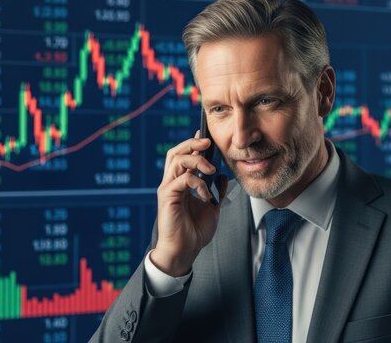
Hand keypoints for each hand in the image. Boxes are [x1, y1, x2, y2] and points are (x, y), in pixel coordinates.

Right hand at [150, 132, 227, 276]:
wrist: (185, 251)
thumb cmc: (195, 232)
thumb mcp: (212, 207)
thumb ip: (216, 191)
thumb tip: (222, 176)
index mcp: (180, 183)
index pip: (184, 156)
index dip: (194, 144)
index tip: (207, 138)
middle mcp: (171, 182)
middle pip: (176, 152)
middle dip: (192, 144)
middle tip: (208, 143)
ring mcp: (168, 188)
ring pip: (177, 160)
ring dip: (197, 160)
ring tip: (211, 169)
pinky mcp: (167, 196)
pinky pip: (182, 179)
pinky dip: (198, 183)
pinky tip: (206, 195)